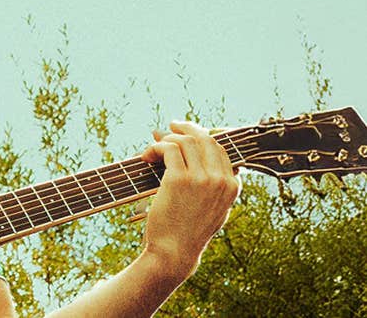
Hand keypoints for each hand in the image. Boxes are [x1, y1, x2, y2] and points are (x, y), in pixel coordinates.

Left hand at [139, 121, 240, 280]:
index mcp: (232, 186)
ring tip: (153, 147)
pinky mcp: (178, 179)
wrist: (175, 252)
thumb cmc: (189, 230)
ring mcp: (201, 178)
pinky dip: (154, 147)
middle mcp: (220, 179)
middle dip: (185, 128)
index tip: (185, 133)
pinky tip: (146, 156)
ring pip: (184, 141)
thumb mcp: (215, 208)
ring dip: (165, 139)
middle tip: (169, 127)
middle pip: (204, 138)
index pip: (219, 148)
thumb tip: (203, 154)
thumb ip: (216, 183)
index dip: (200, 136)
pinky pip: (167, 149)